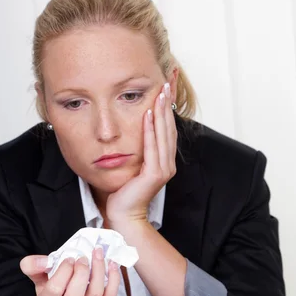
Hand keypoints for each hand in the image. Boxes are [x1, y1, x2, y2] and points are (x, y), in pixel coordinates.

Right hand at [19, 247, 119, 295]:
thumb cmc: (54, 293)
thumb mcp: (40, 280)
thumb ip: (33, 266)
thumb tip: (43, 260)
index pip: (54, 290)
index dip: (64, 271)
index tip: (70, 259)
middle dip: (82, 272)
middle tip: (84, 258)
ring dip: (99, 272)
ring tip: (99, 255)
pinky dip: (114, 282)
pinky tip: (112, 266)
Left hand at [106, 82, 176, 225]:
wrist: (124, 215)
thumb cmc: (125, 192)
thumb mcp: (133, 166)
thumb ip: (138, 150)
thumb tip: (134, 132)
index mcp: (164, 160)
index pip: (169, 128)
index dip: (169, 106)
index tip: (169, 86)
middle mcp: (168, 163)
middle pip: (170, 126)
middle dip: (169, 102)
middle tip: (169, 80)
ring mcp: (163, 169)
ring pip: (164, 134)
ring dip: (162, 111)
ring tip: (161, 91)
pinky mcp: (155, 174)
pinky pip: (153, 147)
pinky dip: (151, 129)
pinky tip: (149, 114)